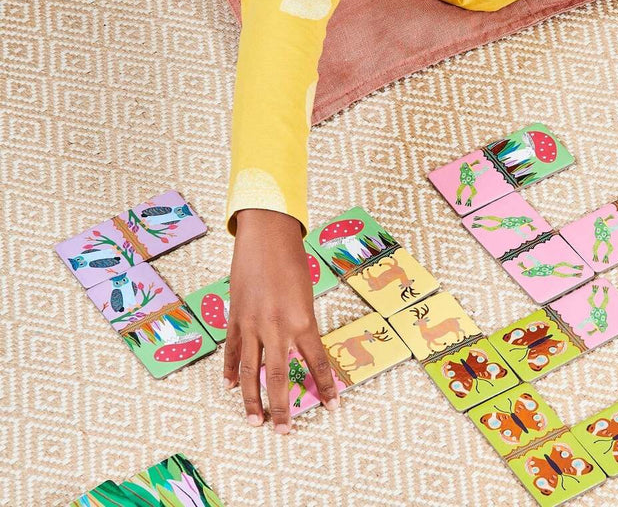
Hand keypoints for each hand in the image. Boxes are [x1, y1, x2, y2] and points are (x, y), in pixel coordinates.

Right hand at [223, 208, 339, 431]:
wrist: (266, 236)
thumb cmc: (292, 261)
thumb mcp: (306, 294)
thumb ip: (301, 323)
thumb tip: (299, 349)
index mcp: (301, 320)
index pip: (316, 362)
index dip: (326, 386)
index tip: (333, 407)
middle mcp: (276, 327)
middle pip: (278, 377)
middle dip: (281, 408)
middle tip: (284, 432)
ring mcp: (252, 325)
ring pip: (250, 372)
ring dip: (252, 400)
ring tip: (255, 422)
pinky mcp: (235, 318)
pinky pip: (233, 351)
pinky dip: (231, 371)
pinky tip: (231, 388)